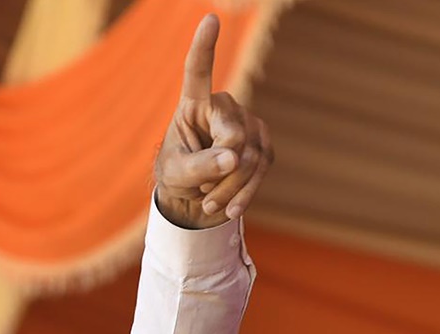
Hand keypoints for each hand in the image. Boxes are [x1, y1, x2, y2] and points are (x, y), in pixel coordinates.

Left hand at [154, 15, 273, 228]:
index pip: (198, 71)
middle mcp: (224, 106)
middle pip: (234, 137)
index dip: (204, 46)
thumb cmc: (176, 176)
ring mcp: (248, 123)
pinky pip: (263, 168)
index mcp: (193, 104)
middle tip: (202, 197)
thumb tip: (234, 157)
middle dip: (220, 173)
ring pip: (251, 157)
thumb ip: (199, 166)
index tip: (210, 18)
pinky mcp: (263, 144)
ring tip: (208, 203)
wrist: (194, 197)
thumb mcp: (176, 175)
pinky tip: (230, 209)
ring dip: (231, 189)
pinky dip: (245, 193)